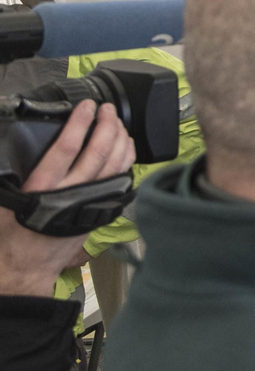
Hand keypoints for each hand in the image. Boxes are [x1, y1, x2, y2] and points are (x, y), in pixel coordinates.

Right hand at [0, 101, 134, 296]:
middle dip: (106, 125)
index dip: (79, 123)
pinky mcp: (103, 209)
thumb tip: (25, 143)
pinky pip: (122, 178)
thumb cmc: (12, 232)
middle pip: (99, 152)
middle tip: (107, 109)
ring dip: (120, 139)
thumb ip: (17, 172)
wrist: (28, 265)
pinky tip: (127, 147)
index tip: (86, 106)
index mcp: (43, 187)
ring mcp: (92, 201)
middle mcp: (72, 192)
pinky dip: (127, 159)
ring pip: (116, 164)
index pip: (66, 147)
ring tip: (117, 122)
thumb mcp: (7, 198)